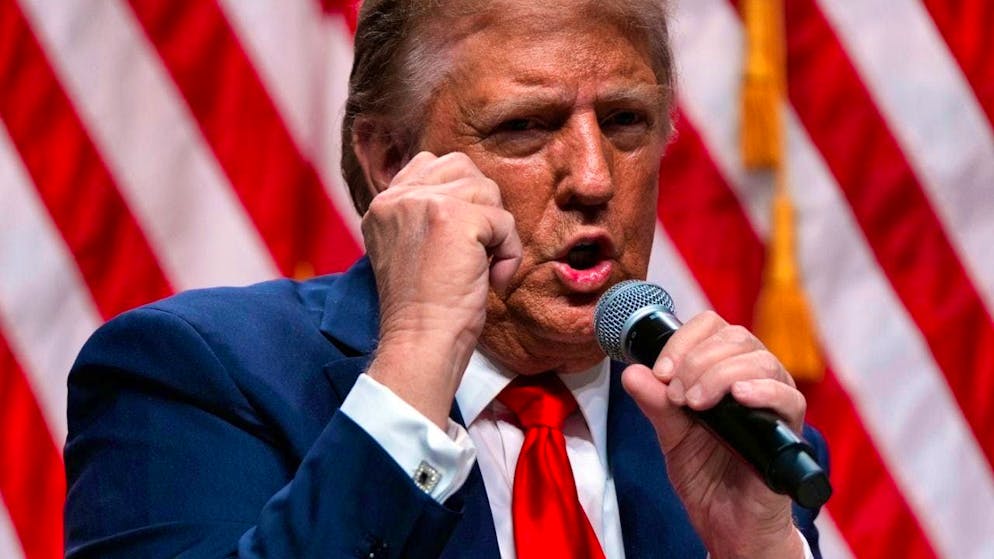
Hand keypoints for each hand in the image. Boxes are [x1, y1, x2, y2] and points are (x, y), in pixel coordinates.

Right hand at [362, 151, 521, 427]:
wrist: (420, 342)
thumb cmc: (424, 308)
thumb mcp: (409, 249)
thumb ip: (424, 215)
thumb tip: (473, 191)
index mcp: (383, 203)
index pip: (432, 164)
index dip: (458, 196)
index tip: (457, 242)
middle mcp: (398, 197)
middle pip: (464, 168)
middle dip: (480, 207)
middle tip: (472, 252)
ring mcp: (424, 203)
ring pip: (487, 191)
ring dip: (496, 232)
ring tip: (480, 266)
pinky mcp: (454, 218)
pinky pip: (504, 221)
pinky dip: (509, 253)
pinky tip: (492, 279)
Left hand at [621, 311, 806, 558]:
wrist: (726, 525)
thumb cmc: (706, 477)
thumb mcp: (671, 436)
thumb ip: (655, 404)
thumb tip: (631, 372)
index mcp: (724, 373)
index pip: (712, 328)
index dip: (684, 340)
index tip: (661, 371)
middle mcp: (753, 380)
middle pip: (736, 338)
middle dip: (698, 359)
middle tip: (676, 395)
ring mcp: (774, 404)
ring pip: (760, 360)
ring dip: (719, 374)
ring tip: (695, 404)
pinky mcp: (788, 432)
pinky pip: (789, 398)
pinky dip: (763, 391)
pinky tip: (739, 397)